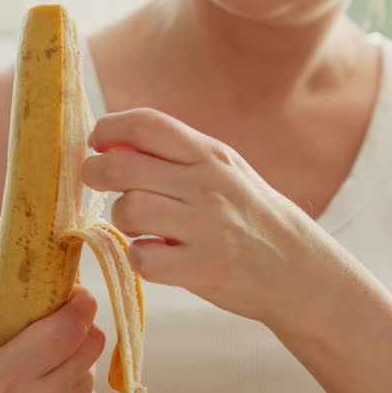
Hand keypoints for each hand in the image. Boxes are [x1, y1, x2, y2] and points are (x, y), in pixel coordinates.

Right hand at [0, 263, 105, 392]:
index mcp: (6, 378)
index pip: (72, 324)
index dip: (77, 301)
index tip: (68, 292)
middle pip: (92, 341)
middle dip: (78, 326)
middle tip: (57, 324)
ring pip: (91, 369)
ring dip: (74, 360)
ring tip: (40, 369)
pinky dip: (73, 392)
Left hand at [82, 107, 333, 328]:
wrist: (297, 266)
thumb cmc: (250, 215)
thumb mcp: (223, 169)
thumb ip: (175, 154)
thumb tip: (112, 144)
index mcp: (209, 154)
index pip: (146, 124)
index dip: (109, 129)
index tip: (97, 142)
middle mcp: (205, 184)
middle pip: (122, 166)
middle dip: (94, 173)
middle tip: (95, 182)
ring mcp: (204, 226)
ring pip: (128, 209)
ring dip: (121, 219)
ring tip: (138, 225)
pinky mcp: (201, 267)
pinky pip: (142, 257)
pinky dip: (140, 257)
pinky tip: (156, 255)